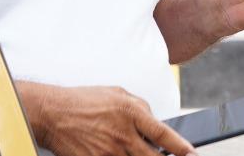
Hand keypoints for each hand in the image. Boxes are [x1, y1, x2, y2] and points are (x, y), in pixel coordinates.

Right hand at [16, 81, 194, 155]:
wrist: (52, 113)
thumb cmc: (83, 101)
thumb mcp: (118, 94)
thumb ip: (140, 108)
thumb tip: (154, 122)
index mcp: (131, 113)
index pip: (165, 135)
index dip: (182, 148)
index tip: (192, 154)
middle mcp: (123, 135)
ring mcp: (109, 152)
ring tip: (136, 152)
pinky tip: (119, 154)